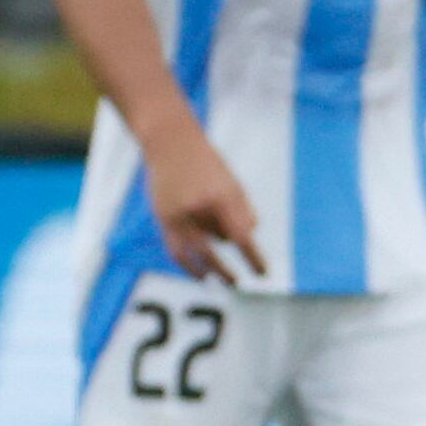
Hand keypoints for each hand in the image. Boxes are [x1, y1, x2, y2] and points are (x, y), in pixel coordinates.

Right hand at [143, 124, 264, 283]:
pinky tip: (198, 272)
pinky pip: (174, 248)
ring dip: (206, 270)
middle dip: (227, 270)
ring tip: (218, 281)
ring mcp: (177, 213)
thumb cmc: (207, 164)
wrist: (171, 143)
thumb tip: (248, 237)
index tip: (263, 272)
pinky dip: (187, 263)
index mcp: (220, 197)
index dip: (253, 258)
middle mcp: (197, 207)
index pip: (241, 236)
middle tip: (239, 282)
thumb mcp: (233, 184)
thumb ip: (243, 211)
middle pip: (214, 249)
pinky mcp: (162, 217)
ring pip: (193, 251)